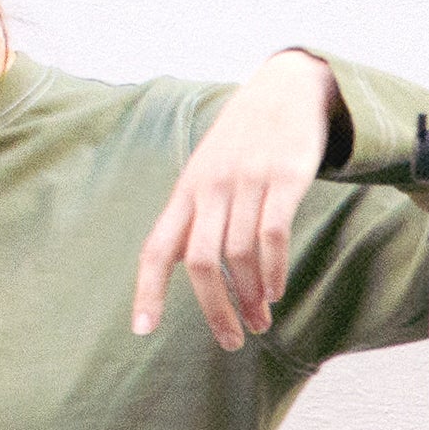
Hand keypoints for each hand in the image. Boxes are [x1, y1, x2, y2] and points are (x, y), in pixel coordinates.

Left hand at [130, 50, 338, 349]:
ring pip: (240, 254)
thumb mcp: (209, 171)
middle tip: (231, 340)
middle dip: (215, 310)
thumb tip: (183, 264)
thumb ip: (195, 215)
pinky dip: (274, 270)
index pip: (157, 248)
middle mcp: (211, 188)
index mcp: (187, 191)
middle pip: (201, 262)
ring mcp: (247, 182)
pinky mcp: (284, 178)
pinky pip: (273, 234)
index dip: (147, 289)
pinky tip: (276, 290)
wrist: (285, 88)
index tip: (143, 328)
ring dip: (250, 296)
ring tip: (260, 320)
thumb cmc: (244, 140)